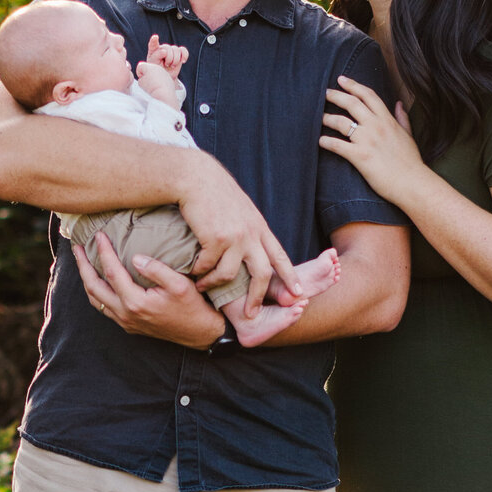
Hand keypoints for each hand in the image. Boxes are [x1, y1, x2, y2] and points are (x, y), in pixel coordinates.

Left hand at [74, 234, 223, 347]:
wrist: (199, 333)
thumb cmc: (192, 307)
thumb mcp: (180, 284)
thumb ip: (157, 269)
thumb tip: (135, 257)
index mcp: (135, 302)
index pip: (112, 272)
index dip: (103, 251)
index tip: (98, 235)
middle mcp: (125, 314)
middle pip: (94, 287)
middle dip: (83, 266)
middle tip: (77, 247)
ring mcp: (125, 322)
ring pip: (95, 300)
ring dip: (86, 280)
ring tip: (82, 262)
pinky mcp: (129, 325)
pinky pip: (104, 308)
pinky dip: (96, 292)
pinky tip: (97, 281)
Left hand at [142, 34, 187, 77]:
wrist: (166, 77)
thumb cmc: (158, 71)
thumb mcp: (154, 66)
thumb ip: (157, 56)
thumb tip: (164, 51)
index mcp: (153, 50)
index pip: (153, 44)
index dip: (154, 40)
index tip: (155, 37)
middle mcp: (162, 48)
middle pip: (168, 48)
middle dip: (169, 59)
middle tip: (166, 65)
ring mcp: (171, 50)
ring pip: (176, 50)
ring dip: (175, 60)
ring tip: (172, 66)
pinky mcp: (179, 53)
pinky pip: (183, 50)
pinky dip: (184, 55)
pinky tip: (183, 61)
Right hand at [175, 152, 301, 310]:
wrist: (196, 177)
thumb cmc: (215, 192)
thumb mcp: (241, 210)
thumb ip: (250, 229)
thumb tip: (253, 246)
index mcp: (260, 228)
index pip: (280, 257)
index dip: (290, 277)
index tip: (298, 294)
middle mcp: (251, 234)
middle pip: (262, 274)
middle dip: (257, 297)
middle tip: (251, 314)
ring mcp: (235, 237)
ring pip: (229, 275)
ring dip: (214, 284)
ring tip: (203, 287)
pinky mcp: (215, 239)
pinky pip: (207, 266)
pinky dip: (199, 271)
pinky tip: (192, 270)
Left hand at [319, 78, 426, 200]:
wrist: (412, 183)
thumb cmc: (411, 162)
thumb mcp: (408, 135)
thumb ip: (402, 118)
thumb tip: (399, 103)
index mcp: (387, 120)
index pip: (368, 95)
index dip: (353, 85)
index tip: (341, 79)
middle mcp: (376, 126)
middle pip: (352, 103)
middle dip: (336, 95)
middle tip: (324, 92)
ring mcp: (367, 140)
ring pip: (341, 122)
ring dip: (327, 118)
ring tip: (318, 117)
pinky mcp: (359, 156)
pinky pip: (337, 145)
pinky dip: (326, 142)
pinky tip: (320, 141)